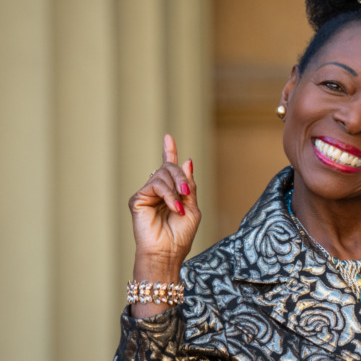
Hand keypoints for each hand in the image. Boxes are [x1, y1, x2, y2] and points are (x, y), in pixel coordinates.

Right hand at [128, 134, 200, 316]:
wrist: (167, 253)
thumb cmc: (180, 236)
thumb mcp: (192, 208)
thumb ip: (189, 186)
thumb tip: (187, 161)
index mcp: (171, 193)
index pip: (168, 169)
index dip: (169, 152)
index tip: (168, 137)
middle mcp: (157, 192)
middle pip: (169, 169)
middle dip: (182, 177)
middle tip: (186, 192)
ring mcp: (146, 195)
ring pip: (163, 174)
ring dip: (176, 187)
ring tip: (180, 206)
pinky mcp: (137, 199)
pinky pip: (156, 185)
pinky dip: (168, 195)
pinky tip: (173, 207)